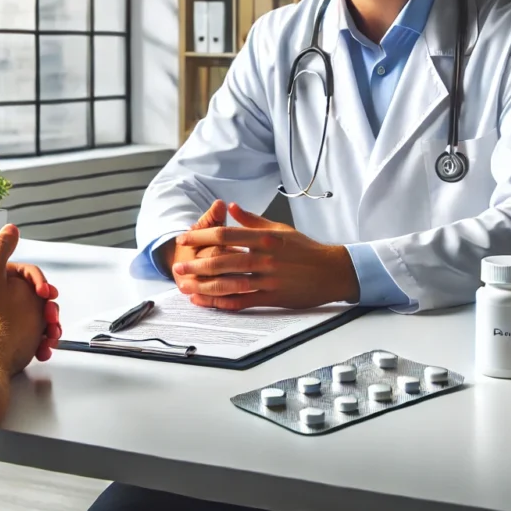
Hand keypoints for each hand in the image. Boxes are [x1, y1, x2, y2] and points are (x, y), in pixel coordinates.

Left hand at [0, 226, 60, 359]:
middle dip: (47, 309)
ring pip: (32, 323)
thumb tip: (9, 230)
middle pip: (31, 302)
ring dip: (46, 329)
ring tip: (51, 336)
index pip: (21, 279)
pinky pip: (23, 343)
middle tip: (53, 317)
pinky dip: (36, 346)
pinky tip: (41, 349)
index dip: (38, 283)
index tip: (46, 292)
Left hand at [171, 204, 357, 310]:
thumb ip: (253, 220)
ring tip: (187, 287)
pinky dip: (224, 303)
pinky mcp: (273, 297)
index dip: (202, 236)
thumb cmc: (306, 249)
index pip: (226, 234)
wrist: (331, 271)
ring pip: (230, 283)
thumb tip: (232, 208)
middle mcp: (265, 258)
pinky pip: (244, 301)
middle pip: (223, 259)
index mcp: (265, 238)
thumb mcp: (280, 229)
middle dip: (197, 264)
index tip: (185, 239)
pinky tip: (209, 302)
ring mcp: (268, 278)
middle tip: (178, 267)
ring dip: (205, 285)